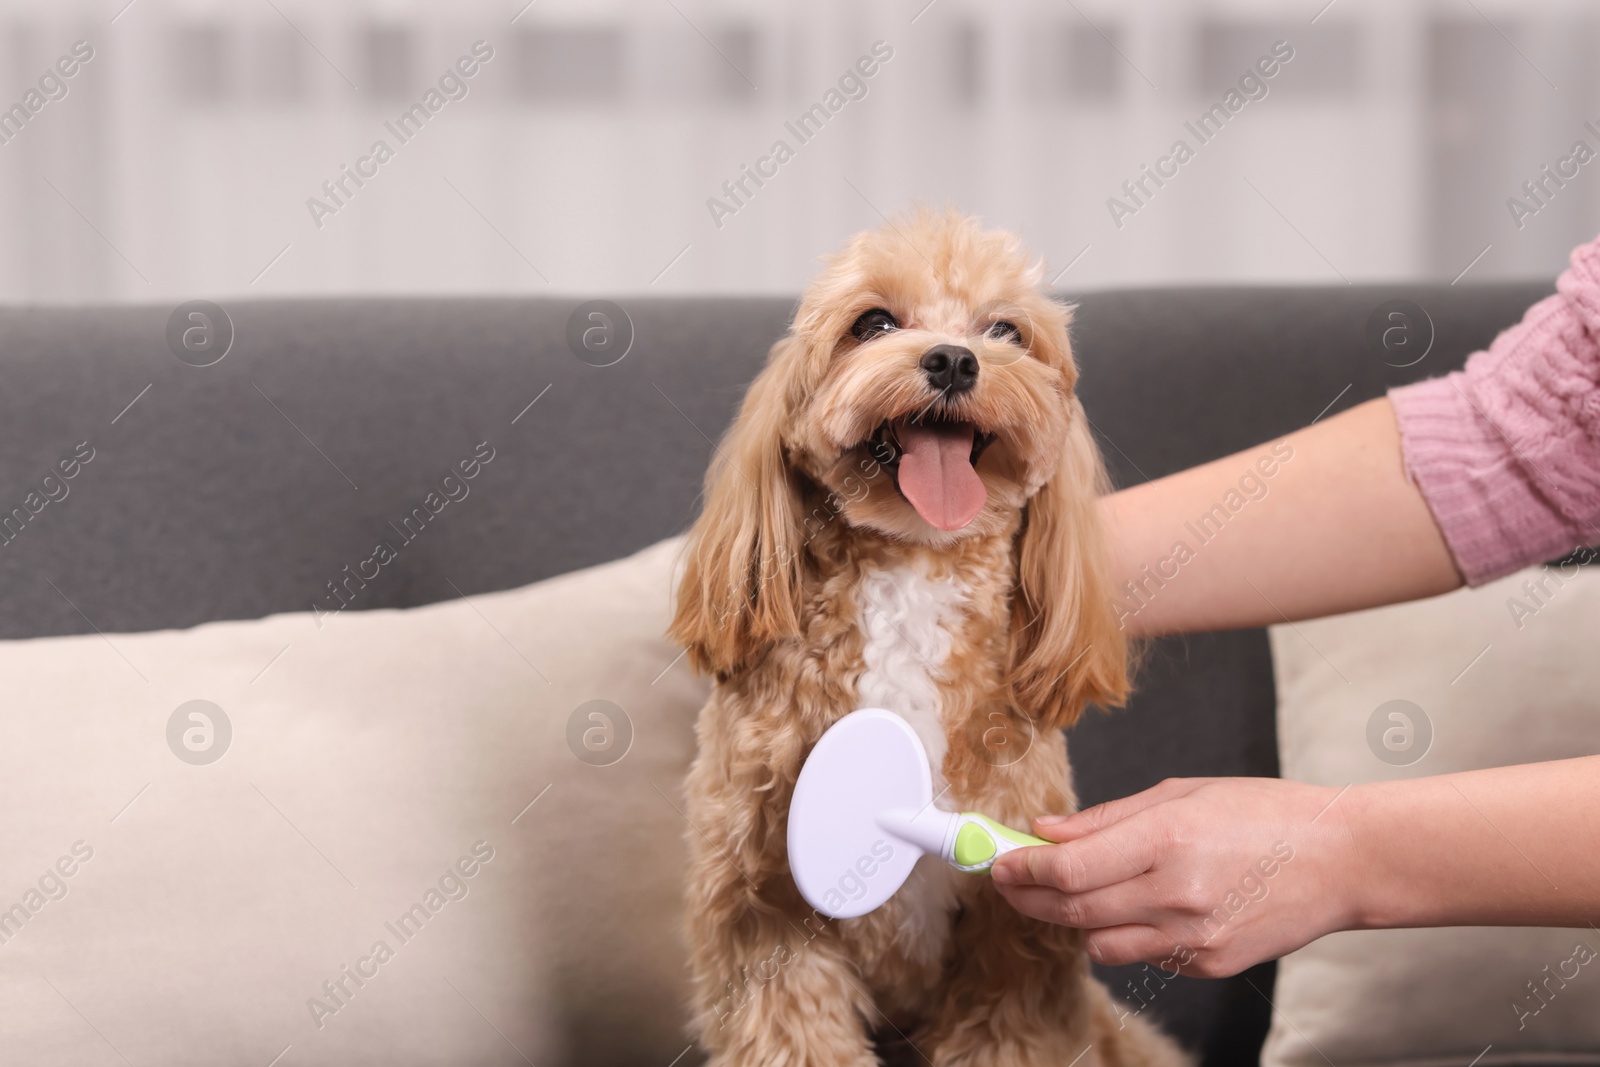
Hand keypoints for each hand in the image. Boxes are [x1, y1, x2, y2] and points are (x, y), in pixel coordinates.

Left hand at [990, 777, 1354, 977]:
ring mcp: (1194, 936)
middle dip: (1031, 897)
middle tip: (1010, 883)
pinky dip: (1127, 935)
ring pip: (1101, 942)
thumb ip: (1108, 818)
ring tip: (1071, 893)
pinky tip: (1138, 908)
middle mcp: (1176, 893)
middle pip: (1074, 909)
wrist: (1343, 860)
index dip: (1023, 869)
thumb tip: (1048, 831)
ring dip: (1075, 920)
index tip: (1000, 863)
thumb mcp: (1181, 793)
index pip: (1069, 867)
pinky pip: (1144, 956)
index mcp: (1167, 839)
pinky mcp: (1210, 964)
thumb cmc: (1265, 813)